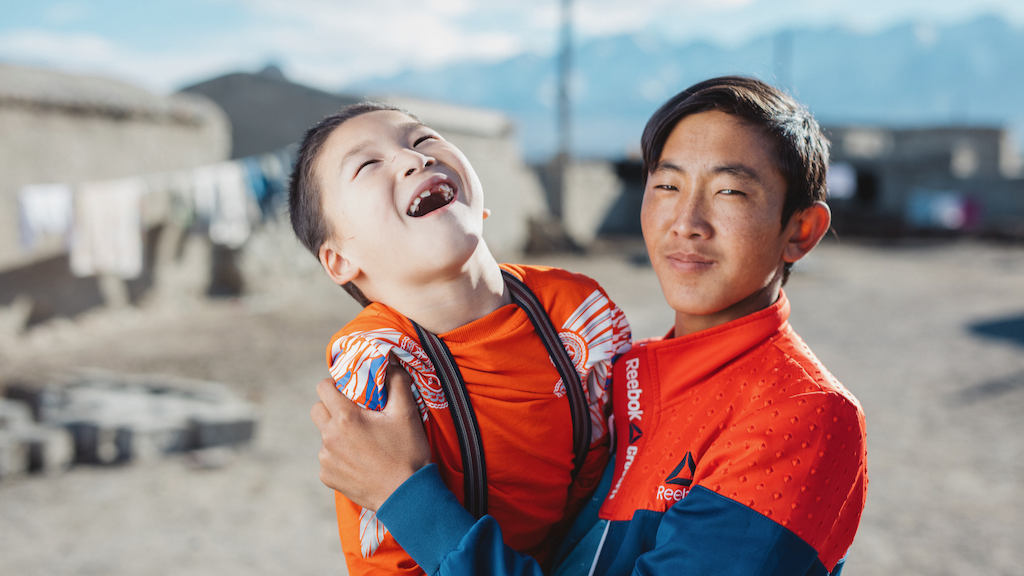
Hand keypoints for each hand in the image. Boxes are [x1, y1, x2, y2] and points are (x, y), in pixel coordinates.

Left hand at [310, 357, 431, 510]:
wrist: (406, 496)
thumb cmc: (407, 453)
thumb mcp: (406, 413)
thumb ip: (397, 382)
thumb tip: (392, 362)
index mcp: (345, 417)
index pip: (322, 388)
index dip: (333, 383)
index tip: (346, 388)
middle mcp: (329, 437)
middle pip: (317, 410)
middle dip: (330, 407)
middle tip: (353, 412)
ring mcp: (326, 459)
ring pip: (324, 436)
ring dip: (336, 433)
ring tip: (362, 441)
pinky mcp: (328, 477)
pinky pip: (328, 459)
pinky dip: (340, 457)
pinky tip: (360, 462)